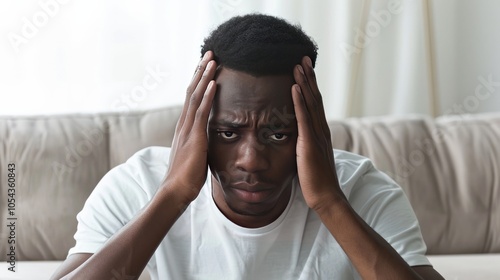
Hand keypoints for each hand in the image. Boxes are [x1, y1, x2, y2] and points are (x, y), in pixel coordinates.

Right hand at [162, 51, 216, 202]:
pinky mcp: (194, 136)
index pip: (191, 99)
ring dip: (204, 76)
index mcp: (184, 128)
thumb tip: (207, 140)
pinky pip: (201, 111)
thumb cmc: (186, 178)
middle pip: (191, 91)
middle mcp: (183, 124)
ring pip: (195, 96)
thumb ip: (199, 143)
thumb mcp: (195, 155)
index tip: (205, 67)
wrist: (175, 191)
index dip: (198, 82)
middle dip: (200, 71)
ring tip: (213, 59)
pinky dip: (208, 95)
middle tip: (209, 54)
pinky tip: (214, 82)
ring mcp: (187, 129)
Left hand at [291, 56, 344, 210]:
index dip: (310, 85)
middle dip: (309, 77)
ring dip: (304, 83)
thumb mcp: (310, 157)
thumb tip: (299, 137)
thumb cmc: (317, 180)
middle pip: (315, 97)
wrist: (326, 197)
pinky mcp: (309, 143)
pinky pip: (304, 118)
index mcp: (321, 132)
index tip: (304, 70)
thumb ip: (306, 144)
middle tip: (303, 58)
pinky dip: (299, 101)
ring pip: (311, 103)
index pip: (315, 103)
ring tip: (298, 65)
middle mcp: (321, 129)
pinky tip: (294, 87)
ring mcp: (317, 135)